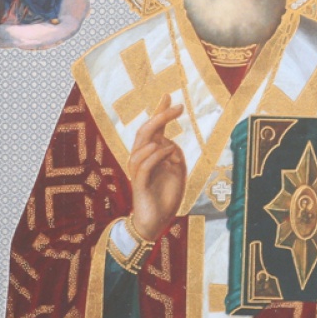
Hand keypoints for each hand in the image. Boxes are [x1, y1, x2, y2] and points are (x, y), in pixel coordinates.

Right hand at [128, 94, 186, 240]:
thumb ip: (176, 157)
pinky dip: (154, 156)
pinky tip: (165, 150)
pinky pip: (143, 166)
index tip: (168, 95)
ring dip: (157, 138)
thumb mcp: (178, 173)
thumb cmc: (166, 197)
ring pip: (140, 146)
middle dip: (160, 116)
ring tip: (170, 138)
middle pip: (145, 132)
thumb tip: (171, 144)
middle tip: (177, 106)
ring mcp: (138, 171)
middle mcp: (142, 160)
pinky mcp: (138, 185)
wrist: (156, 222)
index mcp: (152, 155)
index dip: (160, 111)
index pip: (155, 129)